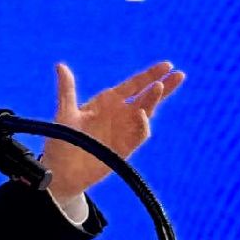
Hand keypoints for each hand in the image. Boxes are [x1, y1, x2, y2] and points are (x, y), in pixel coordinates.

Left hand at [41, 61, 184, 199]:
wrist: (62, 174)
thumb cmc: (62, 141)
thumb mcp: (65, 113)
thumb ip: (67, 89)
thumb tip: (60, 65)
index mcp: (107, 102)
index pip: (134, 84)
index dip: (150, 75)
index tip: (167, 65)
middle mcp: (119, 114)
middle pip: (147, 97)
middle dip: (163, 86)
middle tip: (180, 75)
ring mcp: (124, 131)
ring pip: (146, 113)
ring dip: (154, 101)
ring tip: (159, 88)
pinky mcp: (126, 149)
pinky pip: (139, 135)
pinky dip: (142, 125)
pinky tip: (142, 115)